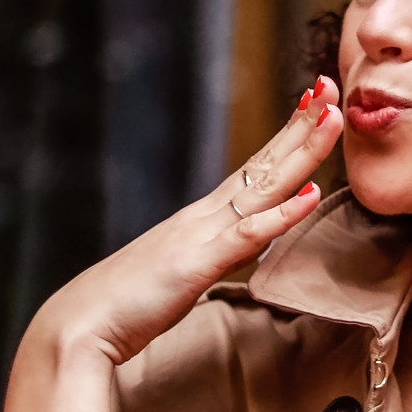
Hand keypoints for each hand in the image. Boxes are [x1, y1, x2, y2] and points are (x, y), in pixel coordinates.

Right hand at [21, 79, 344, 375]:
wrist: (77, 325)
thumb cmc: (122, 307)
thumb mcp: (173, 278)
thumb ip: (199, 262)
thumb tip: (218, 259)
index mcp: (200, 220)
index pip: (253, 171)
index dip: (285, 140)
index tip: (313, 108)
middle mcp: (203, 218)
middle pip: (263, 165)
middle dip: (301, 126)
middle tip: (332, 87)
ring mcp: (200, 236)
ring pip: (263, 187)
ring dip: (301, 152)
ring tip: (333, 118)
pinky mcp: (196, 265)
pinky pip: (247, 236)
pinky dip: (281, 215)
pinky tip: (310, 195)